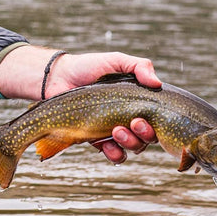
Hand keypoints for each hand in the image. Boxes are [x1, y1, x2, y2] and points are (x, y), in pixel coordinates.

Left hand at [0, 45, 161, 163]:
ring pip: (133, 147)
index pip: (158, 120)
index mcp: (138, 102)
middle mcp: (129, 118)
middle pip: (148, 137)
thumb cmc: (88, 67)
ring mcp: (114, 130)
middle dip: (144, 134)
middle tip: (132, 123)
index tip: (141, 117)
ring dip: (129, 143)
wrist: (58, 78)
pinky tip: (107, 145)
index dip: (156, 125)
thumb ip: (139, 66)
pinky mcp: (98, 139)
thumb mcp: (115, 61)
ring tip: (115, 131)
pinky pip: (114, 154)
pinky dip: (114, 153)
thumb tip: (157, 82)